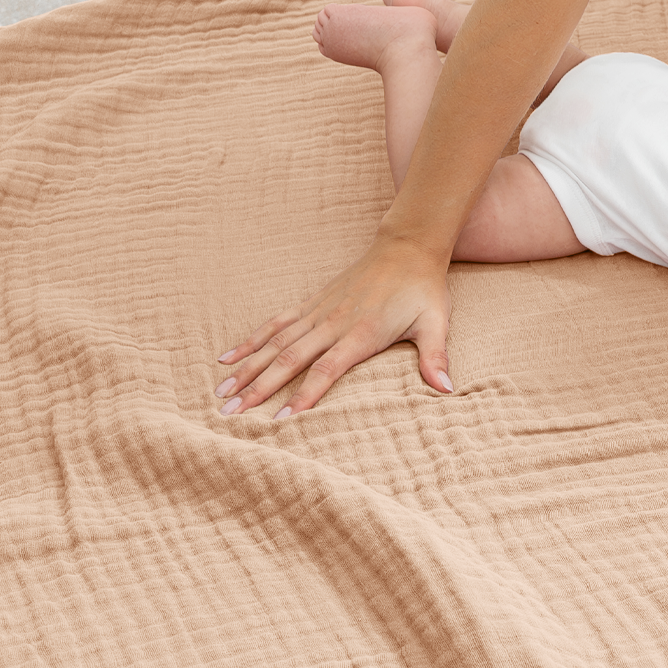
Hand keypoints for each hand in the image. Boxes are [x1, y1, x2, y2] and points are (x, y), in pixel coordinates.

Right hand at [214, 234, 450, 418]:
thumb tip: (447, 390)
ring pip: (275, 343)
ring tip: (220, 392)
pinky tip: (228, 357)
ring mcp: (318, 311)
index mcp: (360, 333)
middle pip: (289, 360)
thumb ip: (436, 358)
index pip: (325, 370)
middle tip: (230, 414)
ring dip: (247, 368)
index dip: (303, 395)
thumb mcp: (435, 323)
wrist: (407, 247)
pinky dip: (251, 340)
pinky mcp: (312, 303)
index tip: (280, 419)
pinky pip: (275, 323)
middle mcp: (332, 323)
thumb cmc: (422, 290)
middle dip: (259, 388)